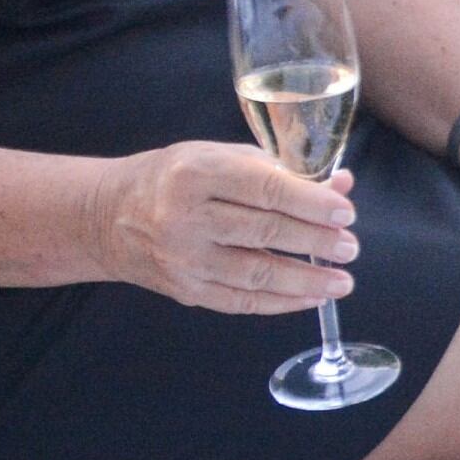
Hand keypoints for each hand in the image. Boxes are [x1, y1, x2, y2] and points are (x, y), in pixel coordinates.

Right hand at [103, 142, 356, 314]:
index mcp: (197, 173)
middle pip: (265, 232)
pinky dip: (281, 302)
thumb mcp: (223, 157)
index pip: (266, 189)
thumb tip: (341, 185)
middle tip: (350, 248)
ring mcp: (183, 258)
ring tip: (342, 281)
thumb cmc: (176, 177)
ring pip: (256, 273)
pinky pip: (241, 301)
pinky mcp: (185, 290)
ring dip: (306, 280)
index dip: (312, 203)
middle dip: (316, 242)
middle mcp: (186, 217)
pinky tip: (311, 297)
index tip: (345, 213)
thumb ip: (281, 171)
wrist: (109, 216)